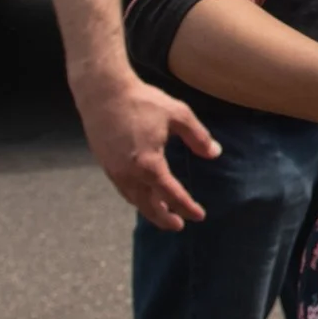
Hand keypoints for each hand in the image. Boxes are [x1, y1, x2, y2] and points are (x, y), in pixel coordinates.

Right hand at [72, 70, 220, 230]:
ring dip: (149, 209)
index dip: (186, 207)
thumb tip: (214, 154)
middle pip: (148, 205)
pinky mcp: (105, 164)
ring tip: (163, 214)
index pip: (171, 194)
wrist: (103, 93)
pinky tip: (144, 194)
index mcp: (149, 164)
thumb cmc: (142, 101)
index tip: (199, 216)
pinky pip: (123, 189)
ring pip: (133, 198)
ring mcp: (114, 170)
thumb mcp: (178, 114)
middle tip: (178, 225)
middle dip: (164, 218)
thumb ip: (198, 137)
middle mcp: (129, 173)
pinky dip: (136, 197)